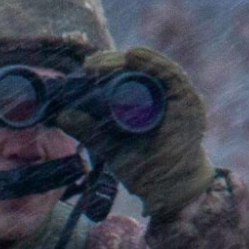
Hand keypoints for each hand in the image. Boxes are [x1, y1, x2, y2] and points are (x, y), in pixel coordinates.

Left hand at [54, 47, 214, 220]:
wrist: (168, 192)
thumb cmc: (145, 171)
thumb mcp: (111, 146)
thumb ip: (89, 130)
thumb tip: (60, 115)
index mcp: (147, 103)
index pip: (127, 77)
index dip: (107, 68)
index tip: (86, 68)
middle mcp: (164, 97)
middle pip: (138, 70)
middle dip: (112, 63)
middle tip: (90, 64)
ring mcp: (177, 98)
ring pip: (152, 68)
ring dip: (126, 61)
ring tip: (103, 63)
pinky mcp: (188, 101)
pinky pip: (171, 75)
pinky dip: (153, 63)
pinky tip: (132, 56)